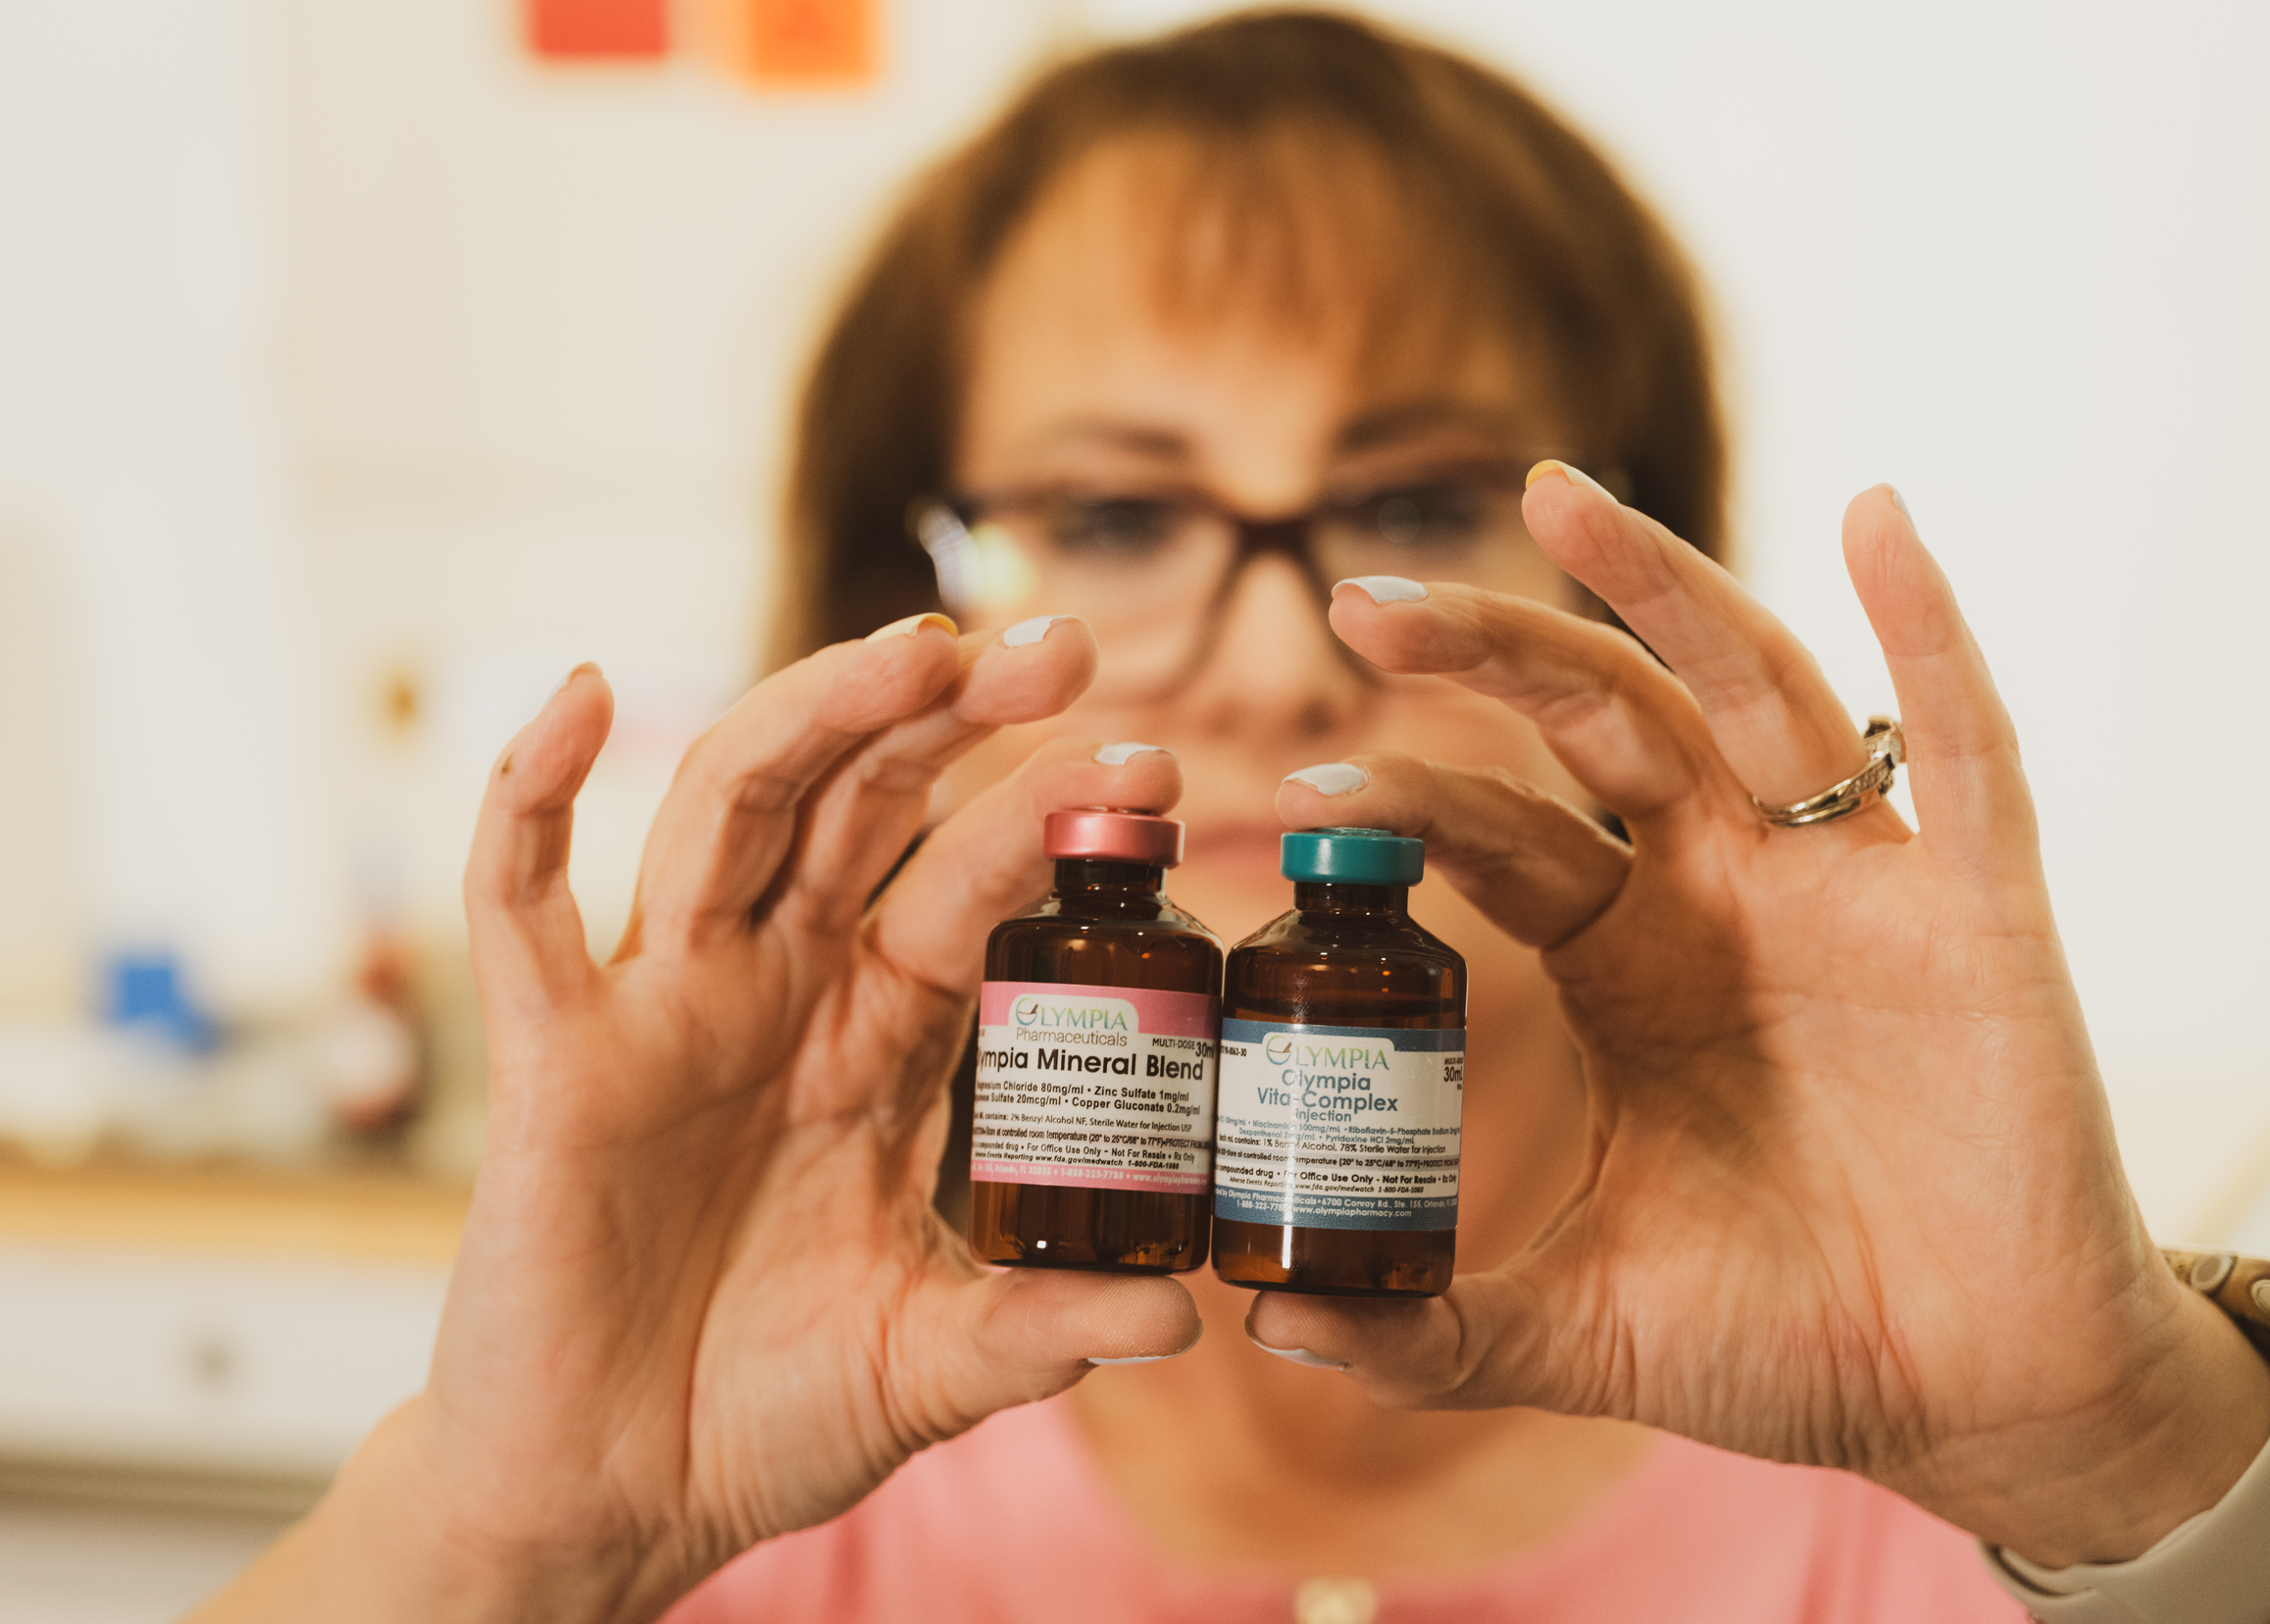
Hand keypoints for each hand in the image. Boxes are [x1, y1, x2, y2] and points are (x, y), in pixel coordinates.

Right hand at [197, 617, 1198, 1622]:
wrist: (613, 1497)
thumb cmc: (764, 1415)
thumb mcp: (927, 1367)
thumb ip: (1036, 1331)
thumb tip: (1177, 1317)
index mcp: (878, 1041)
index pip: (968, 888)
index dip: (1048, 820)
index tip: (1155, 769)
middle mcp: (777, 993)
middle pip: (861, 806)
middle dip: (952, 720)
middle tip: (1063, 648)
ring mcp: (662, 1009)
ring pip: (724, 812)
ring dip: (810, 717)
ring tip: (915, 649)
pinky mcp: (551, 1056)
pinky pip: (520, 901)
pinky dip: (532, 789)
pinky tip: (585, 694)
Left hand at [1249, 472, 2269, 1565]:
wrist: (1979, 1402)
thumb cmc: (1791, 1337)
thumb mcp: (1583, 1327)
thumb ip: (1430, 1329)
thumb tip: (1269, 1328)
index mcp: (1634, 961)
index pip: (1508, 836)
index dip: (1416, 799)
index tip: (1304, 786)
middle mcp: (1733, 895)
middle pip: (1602, 723)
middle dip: (1490, 650)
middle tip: (1363, 594)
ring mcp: (1856, 891)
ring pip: (1749, 693)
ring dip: (1658, 588)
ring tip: (1552, 494)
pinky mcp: (1980, 919)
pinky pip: (1966, 750)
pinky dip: (1927, 631)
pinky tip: (1875, 518)